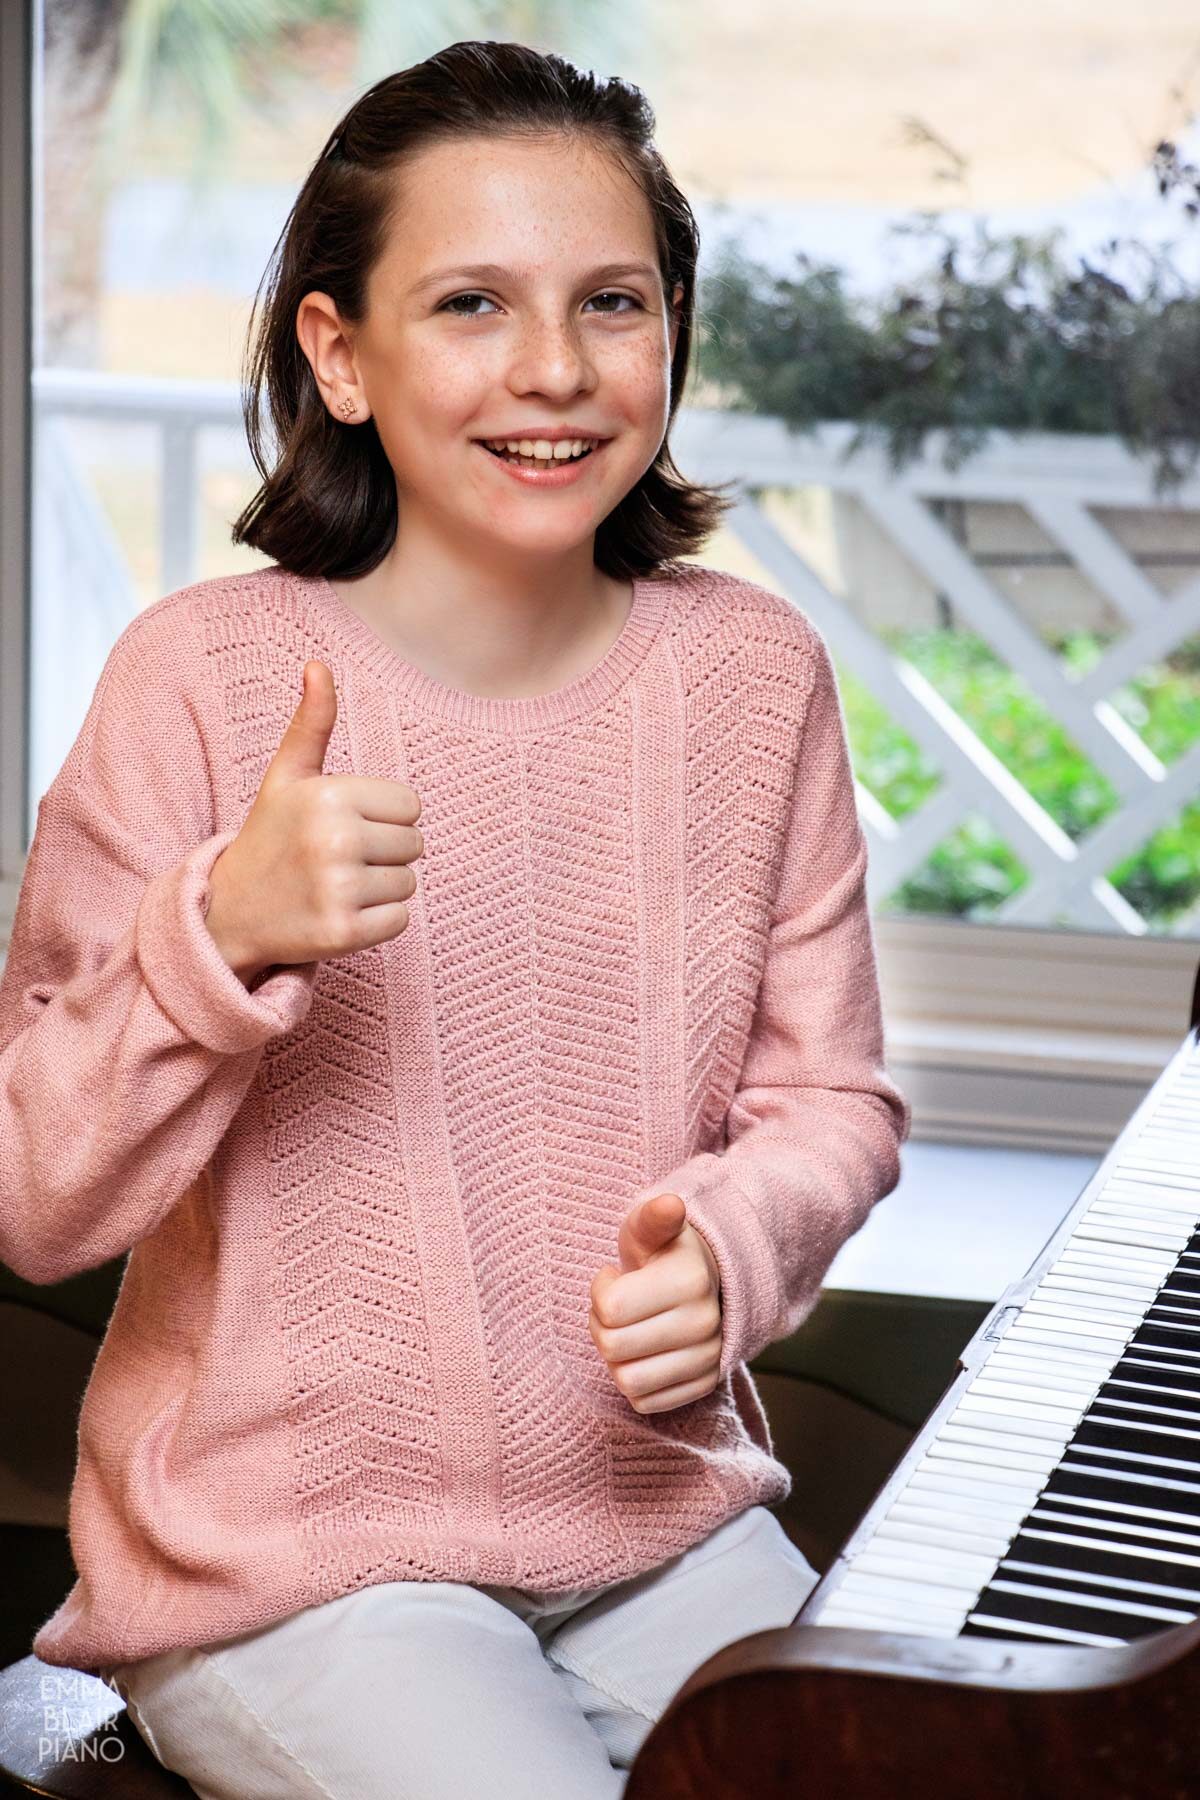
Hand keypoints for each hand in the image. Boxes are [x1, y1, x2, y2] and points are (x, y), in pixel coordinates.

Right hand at [205, 660, 424, 978]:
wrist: (229, 912)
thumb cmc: (270, 836)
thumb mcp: (286, 776)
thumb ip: (311, 723)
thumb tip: (318, 665)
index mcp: (327, 795)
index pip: (410, 805)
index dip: (383, 816)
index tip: (344, 825)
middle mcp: (333, 839)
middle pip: (415, 844)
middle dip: (385, 852)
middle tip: (337, 860)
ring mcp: (338, 889)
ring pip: (409, 883)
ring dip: (381, 888)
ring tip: (336, 885)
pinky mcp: (344, 933)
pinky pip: (401, 919)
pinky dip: (378, 921)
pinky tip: (340, 913)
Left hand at [589, 1192, 722, 1413]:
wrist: (704, 1282)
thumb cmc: (663, 1253)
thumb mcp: (649, 1228)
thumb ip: (653, 1218)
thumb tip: (670, 1204)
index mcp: (690, 1280)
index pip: (610, 1308)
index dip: (599, 1292)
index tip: (614, 1278)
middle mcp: (705, 1323)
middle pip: (613, 1347)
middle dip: (602, 1325)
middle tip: (616, 1307)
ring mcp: (708, 1358)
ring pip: (627, 1381)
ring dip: (616, 1357)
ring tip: (629, 1329)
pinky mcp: (704, 1386)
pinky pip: (645, 1402)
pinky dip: (634, 1380)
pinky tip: (643, 1353)